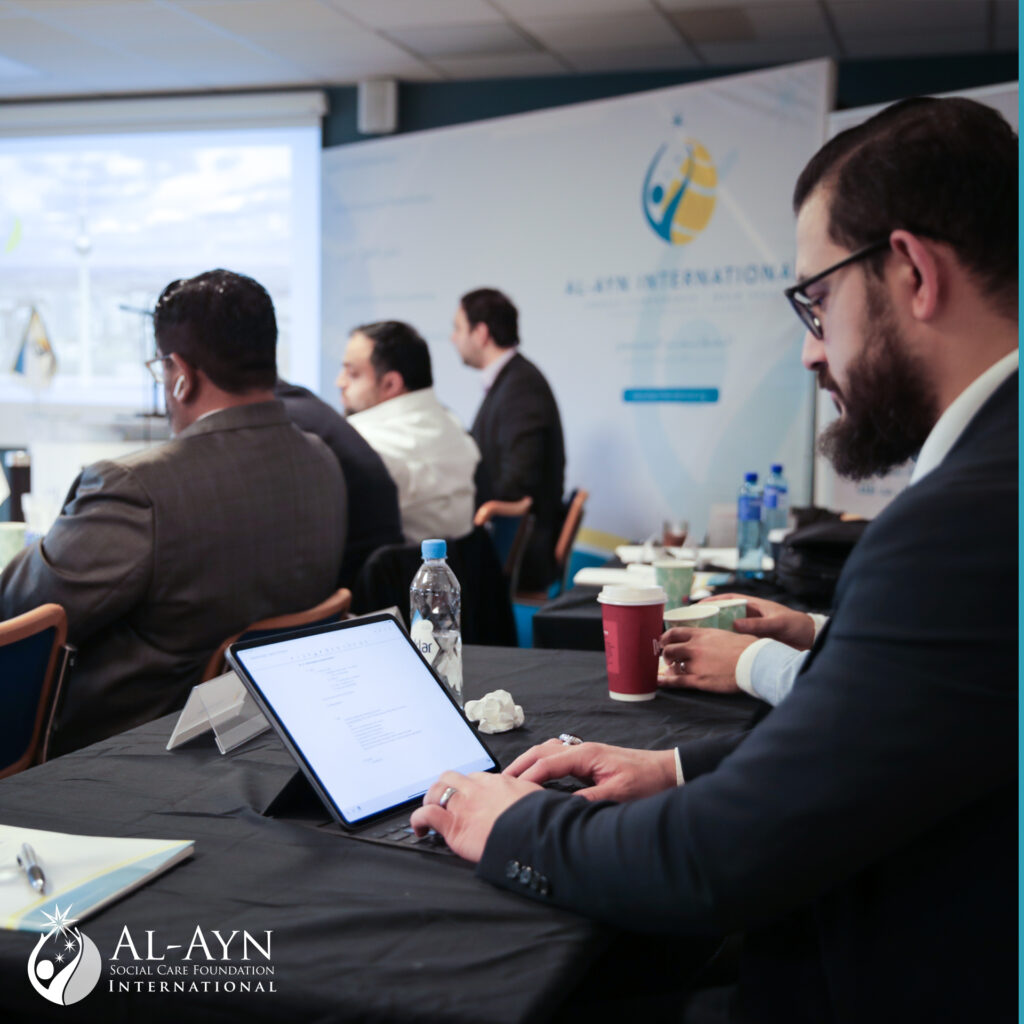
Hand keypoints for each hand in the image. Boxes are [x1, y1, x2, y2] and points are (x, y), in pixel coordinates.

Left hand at [409, 770, 540, 861]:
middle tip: (444, 802)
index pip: (474, 778)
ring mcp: (463, 805)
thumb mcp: (535, 797)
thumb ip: (524, 795)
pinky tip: (420, 830)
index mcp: (497, 782)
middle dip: (444, 788)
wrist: (534, 834)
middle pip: (450, 778)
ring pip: (435, 791)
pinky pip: (426, 815)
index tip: (468, 797)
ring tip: (430, 813)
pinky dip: (418, 821)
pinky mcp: (454, 825)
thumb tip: (532, 800)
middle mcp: (476, 789)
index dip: (467, 788)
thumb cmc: (539, 819)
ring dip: (430, 801)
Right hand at [503, 739, 676, 801]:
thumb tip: (560, 809)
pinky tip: (537, 777)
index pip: (547, 763)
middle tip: (500, 781)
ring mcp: (585, 754)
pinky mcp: (589, 761)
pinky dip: (542, 765)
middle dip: (520, 765)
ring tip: (513, 779)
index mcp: (586, 755)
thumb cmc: (647, 782)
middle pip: (542, 751)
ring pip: (548, 752)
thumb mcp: (618, 795)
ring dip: (529, 763)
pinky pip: (558, 758)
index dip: (527, 777)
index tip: (510, 791)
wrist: (668, 772)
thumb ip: (588, 800)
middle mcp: (582, 750)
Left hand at [659, 626, 758, 693]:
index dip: (666, 637)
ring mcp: (695, 664)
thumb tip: (713, 640)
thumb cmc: (748, 647)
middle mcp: (695, 647)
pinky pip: (677, 681)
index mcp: (702, 634)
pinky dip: (666, 681)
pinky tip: (659, 681)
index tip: (663, 641)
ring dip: (669, 668)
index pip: (675, 632)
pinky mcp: (699, 680)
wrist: (755, 661)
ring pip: (673, 665)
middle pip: (670, 649)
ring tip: (670, 670)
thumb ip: (713, 637)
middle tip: (666, 658)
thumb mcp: (726, 634)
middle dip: (665, 654)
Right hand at [700, 593, 815, 649]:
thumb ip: (757, 624)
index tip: (699, 604)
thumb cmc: (796, 625)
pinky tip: (718, 650)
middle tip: (694, 622)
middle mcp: (750, 617)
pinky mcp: (755, 641)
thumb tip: (735, 624)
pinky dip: (727, 644)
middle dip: (710, 616)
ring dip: (717, 631)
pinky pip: (737, 641)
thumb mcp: (777, 622)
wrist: (811, 640)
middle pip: (725, 614)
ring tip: (701, 637)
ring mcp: (752, 629)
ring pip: (729, 628)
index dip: (714, 600)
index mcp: (755, 606)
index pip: (729, 599)